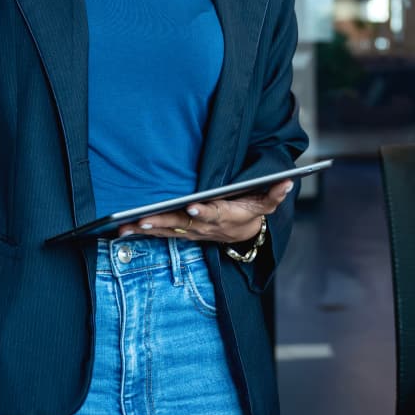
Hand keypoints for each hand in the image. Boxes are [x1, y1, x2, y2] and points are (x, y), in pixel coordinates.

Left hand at [116, 179, 293, 243]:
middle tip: (145, 219)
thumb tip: (287, 181)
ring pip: (170, 231)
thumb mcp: (267, 203)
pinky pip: (163, 233)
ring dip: (149, 229)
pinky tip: (126, 229)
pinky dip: (146, 232)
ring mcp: (194, 232)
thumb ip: (275, 193)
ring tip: (128, 225)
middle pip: (184, 225)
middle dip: (165, 222)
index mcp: (226, 216)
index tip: (192, 206)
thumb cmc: (252, 211)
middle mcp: (207, 227)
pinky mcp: (184, 233)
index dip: (204, 211)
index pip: (215, 213)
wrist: (245, 234)